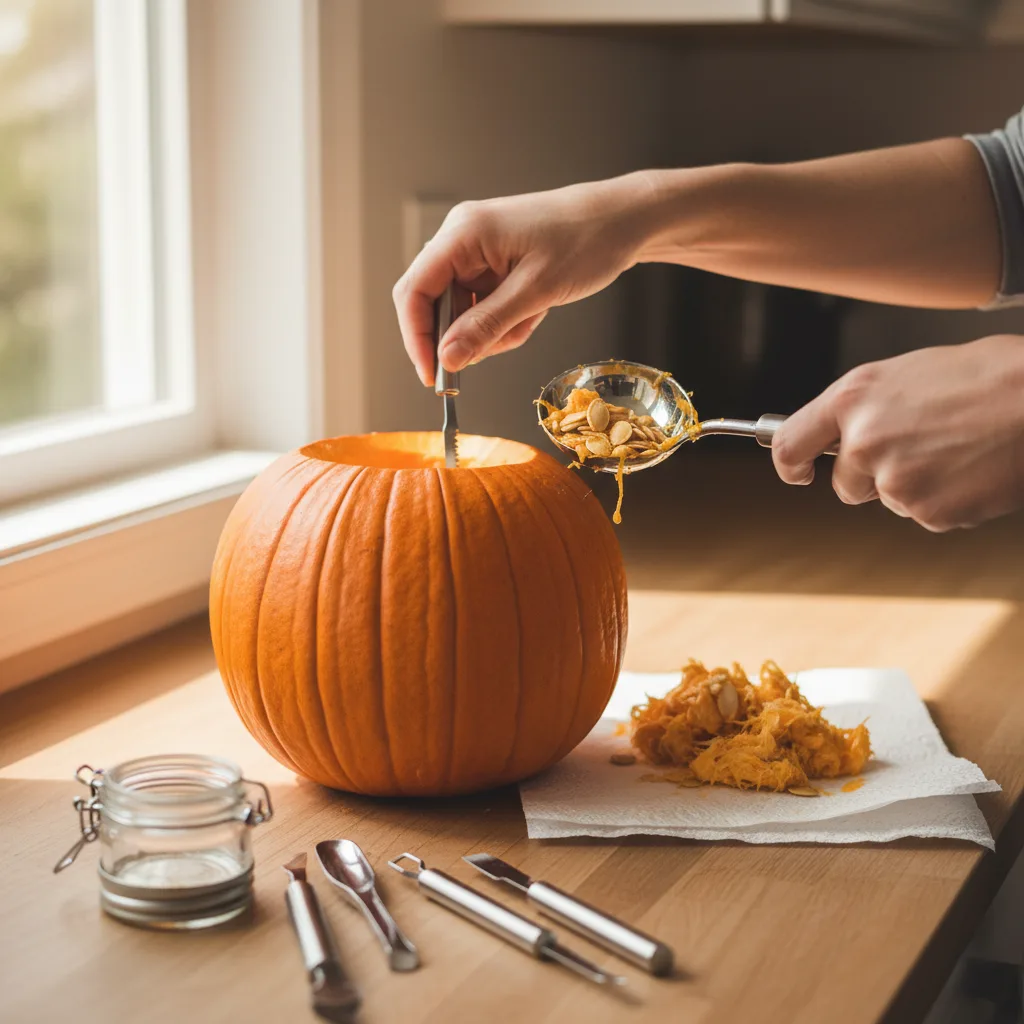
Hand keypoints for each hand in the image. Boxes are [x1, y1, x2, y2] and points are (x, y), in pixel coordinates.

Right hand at [392, 172, 658, 384]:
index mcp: (463, 233)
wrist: (624, 221)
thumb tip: (446, 359)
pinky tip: (535, 312)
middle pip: (435, 304)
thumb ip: (486, 326)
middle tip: (495, 349)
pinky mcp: (494, 264)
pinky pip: (485, 307)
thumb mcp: (536, 291)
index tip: (433, 375)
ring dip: (493, 330)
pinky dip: (507, 321)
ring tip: (531, 320)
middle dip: (465, 335)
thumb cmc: (586, 241)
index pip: (414, 291)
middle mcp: (462, 238)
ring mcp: (478, 252)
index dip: (417, 338)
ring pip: (463, 312)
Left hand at [771, 335, 1023, 530]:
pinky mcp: (927, 511)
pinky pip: (927, 515)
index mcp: (852, 398)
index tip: (799, 473)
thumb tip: (841, 434)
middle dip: (872, 478)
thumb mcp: (905, 375)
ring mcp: (894, 479)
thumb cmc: (988, 376)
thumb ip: (864, 409)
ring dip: (915, 485)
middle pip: (844, 485)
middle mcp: (862, 440)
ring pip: (890, 499)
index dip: (791, 465)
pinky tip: (974, 469)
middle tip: (920, 451)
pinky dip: (949, 500)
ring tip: (958, 448)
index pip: (788, 444)